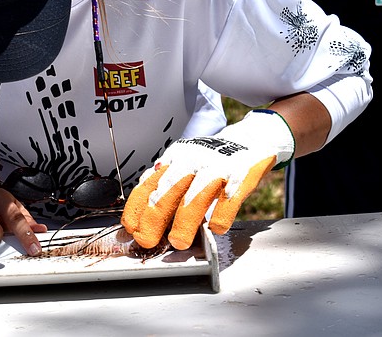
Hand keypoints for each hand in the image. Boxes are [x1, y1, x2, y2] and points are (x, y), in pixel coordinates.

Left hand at [122, 109, 293, 249]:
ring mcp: (215, 167)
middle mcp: (191, 161)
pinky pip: (229, 198)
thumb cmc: (210, 160)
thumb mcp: (182, 165)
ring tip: (178, 242)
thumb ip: (165, 184)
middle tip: (147, 240)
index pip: (148, 184)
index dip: (137, 207)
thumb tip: (143, 215)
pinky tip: (216, 229)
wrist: (250, 139)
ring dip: (184, 221)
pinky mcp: (240, 174)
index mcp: (173, 160)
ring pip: (195, 195)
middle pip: (167, 191)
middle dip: (153, 218)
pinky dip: (221, 215)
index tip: (131, 227)